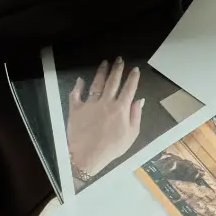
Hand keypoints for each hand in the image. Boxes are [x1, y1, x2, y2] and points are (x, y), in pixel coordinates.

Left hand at [67, 59, 145, 178]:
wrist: (87, 156)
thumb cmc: (111, 148)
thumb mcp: (131, 135)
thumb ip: (135, 116)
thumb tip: (139, 100)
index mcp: (120, 108)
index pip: (129, 88)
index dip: (133, 78)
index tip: (135, 70)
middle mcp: (106, 102)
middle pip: (113, 82)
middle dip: (117, 69)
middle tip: (119, 60)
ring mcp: (90, 104)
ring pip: (96, 84)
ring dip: (101, 72)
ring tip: (104, 63)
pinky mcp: (76, 109)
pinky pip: (76, 94)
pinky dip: (78, 86)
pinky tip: (80, 80)